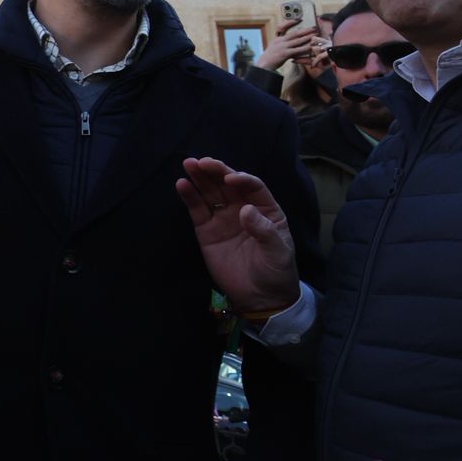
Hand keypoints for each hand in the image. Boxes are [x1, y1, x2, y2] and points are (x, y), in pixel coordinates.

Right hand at [177, 157, 298, 313]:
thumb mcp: (278, 253)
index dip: (242, 179)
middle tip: (202, 162)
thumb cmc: (277, 272)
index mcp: (266, 210)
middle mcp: (243, 209)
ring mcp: (223, 219)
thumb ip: (264, 231)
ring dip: (200, 178)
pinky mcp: (206, 231)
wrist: (260, 298)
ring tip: (188, 164)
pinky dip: (189, 197)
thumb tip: (245, 210)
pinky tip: (182, 184)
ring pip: (210, 193)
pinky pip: (197, 210)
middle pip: (228, 185)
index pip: (253, 187)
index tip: (230, 179)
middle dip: (216, 171)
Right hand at [255, 24, 323, 71]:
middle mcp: (280, 41)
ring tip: (315, 35)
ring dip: (307, 37)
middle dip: (305, 30)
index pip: (283, 27)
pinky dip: (304, 48)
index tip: (299, 19)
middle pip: (294, 33)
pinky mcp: (285, 53)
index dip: (291, 22)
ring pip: (297, 40)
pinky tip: (310, 46)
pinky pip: (297, 50)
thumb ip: (282, 43)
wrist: (263, 65)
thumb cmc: (270, 57)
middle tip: (314, 27)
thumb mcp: (274, 47)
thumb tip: (291, 42)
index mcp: (277, 39)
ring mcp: (282, 47)